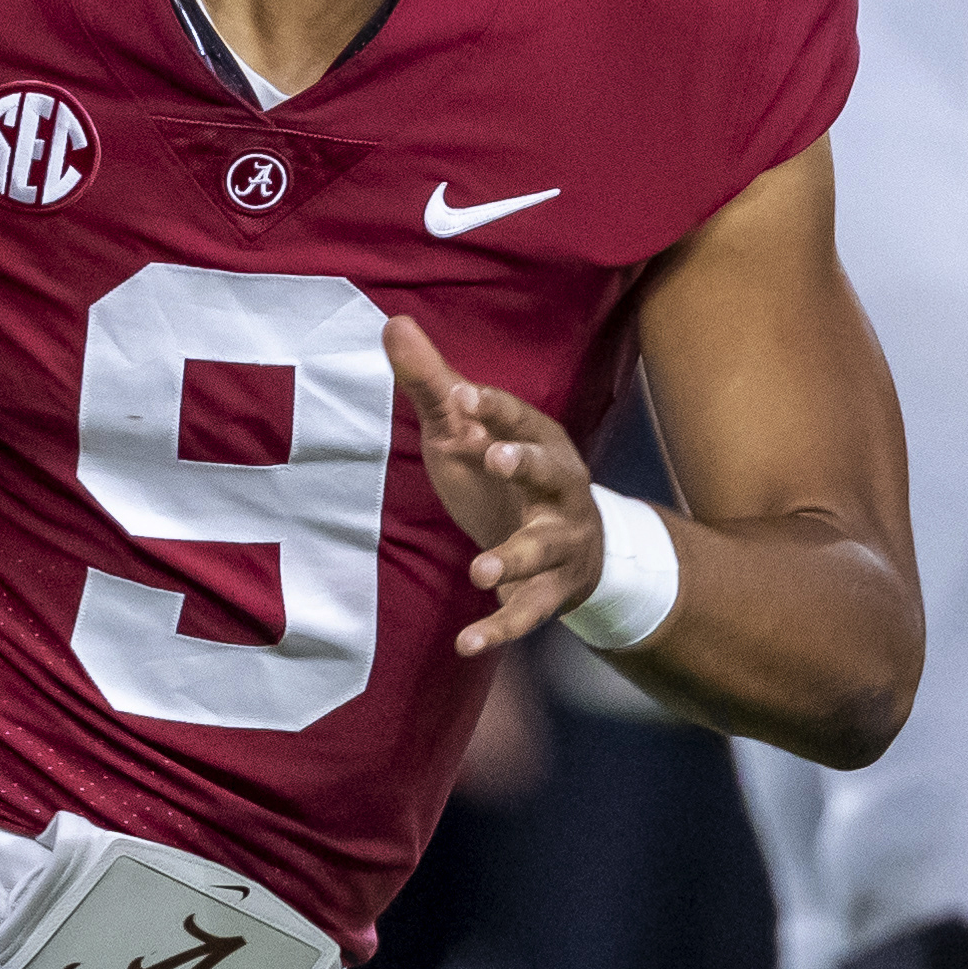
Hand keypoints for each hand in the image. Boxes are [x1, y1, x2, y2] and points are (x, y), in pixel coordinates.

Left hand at [387, 316, 600, 654]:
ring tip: (480, 566)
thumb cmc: (505, 480)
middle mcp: (561, 490)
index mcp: (541, 443)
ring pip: (544, 549)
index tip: (462, 394)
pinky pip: (527, 613)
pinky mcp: (551, 593)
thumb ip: (433, 386)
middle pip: (553, 472)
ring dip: (514, 556)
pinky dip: (499, 629)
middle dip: (527, 463)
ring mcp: (561, 543)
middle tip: (496, 456)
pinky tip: (466, 644)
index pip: (520, 417)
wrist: (575, 553)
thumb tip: (392, 323)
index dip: (493, 408)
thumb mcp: (466, 435)